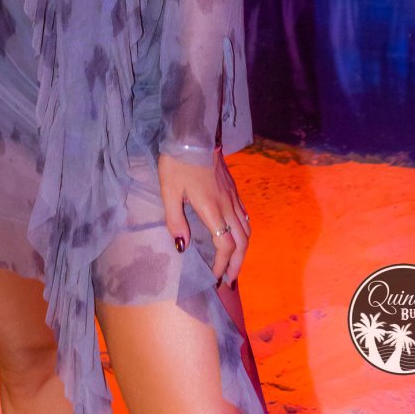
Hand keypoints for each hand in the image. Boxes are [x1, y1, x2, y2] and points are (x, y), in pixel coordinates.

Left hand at [158, 149, 250, 284]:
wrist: (194, 133)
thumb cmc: (177, 162)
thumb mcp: (168, 190)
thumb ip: (175, 220)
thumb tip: (182, 248)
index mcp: (212, 208)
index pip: (225, 244)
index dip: (221, 264)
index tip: (213, 277)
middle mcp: (227, 205)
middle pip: (242, 241)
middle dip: (236, 264)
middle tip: (228, 280)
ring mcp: (233, 196)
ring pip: (247, 229)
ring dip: (243, 250)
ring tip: (234, 264)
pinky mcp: (233, 189)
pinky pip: (245, 216)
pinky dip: (244, 233)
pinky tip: (237, 236)